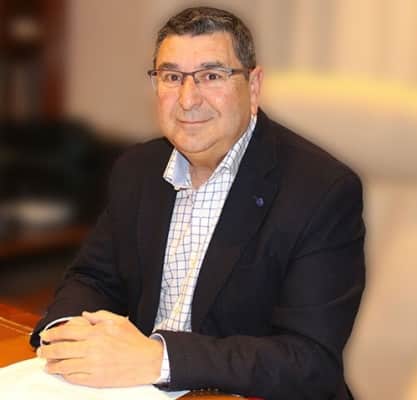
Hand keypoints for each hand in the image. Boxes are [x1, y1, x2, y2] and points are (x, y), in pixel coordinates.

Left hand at [37, 310, 162, 386]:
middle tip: (40, 351)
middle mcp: (92, 348)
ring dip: (51, 365)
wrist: (147, 361)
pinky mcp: (95, 379)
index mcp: (97, 332)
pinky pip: (73, 377)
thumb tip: (83, 315)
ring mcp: (92, 365)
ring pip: (63, 366)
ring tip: (46, 364)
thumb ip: (99, 316)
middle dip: (46, 350)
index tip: (45, 336)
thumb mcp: (118, 320)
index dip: (53, 334)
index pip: (67, 332)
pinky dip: (64, 375)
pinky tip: (61, 372)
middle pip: (60, 350)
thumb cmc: (133, 339)